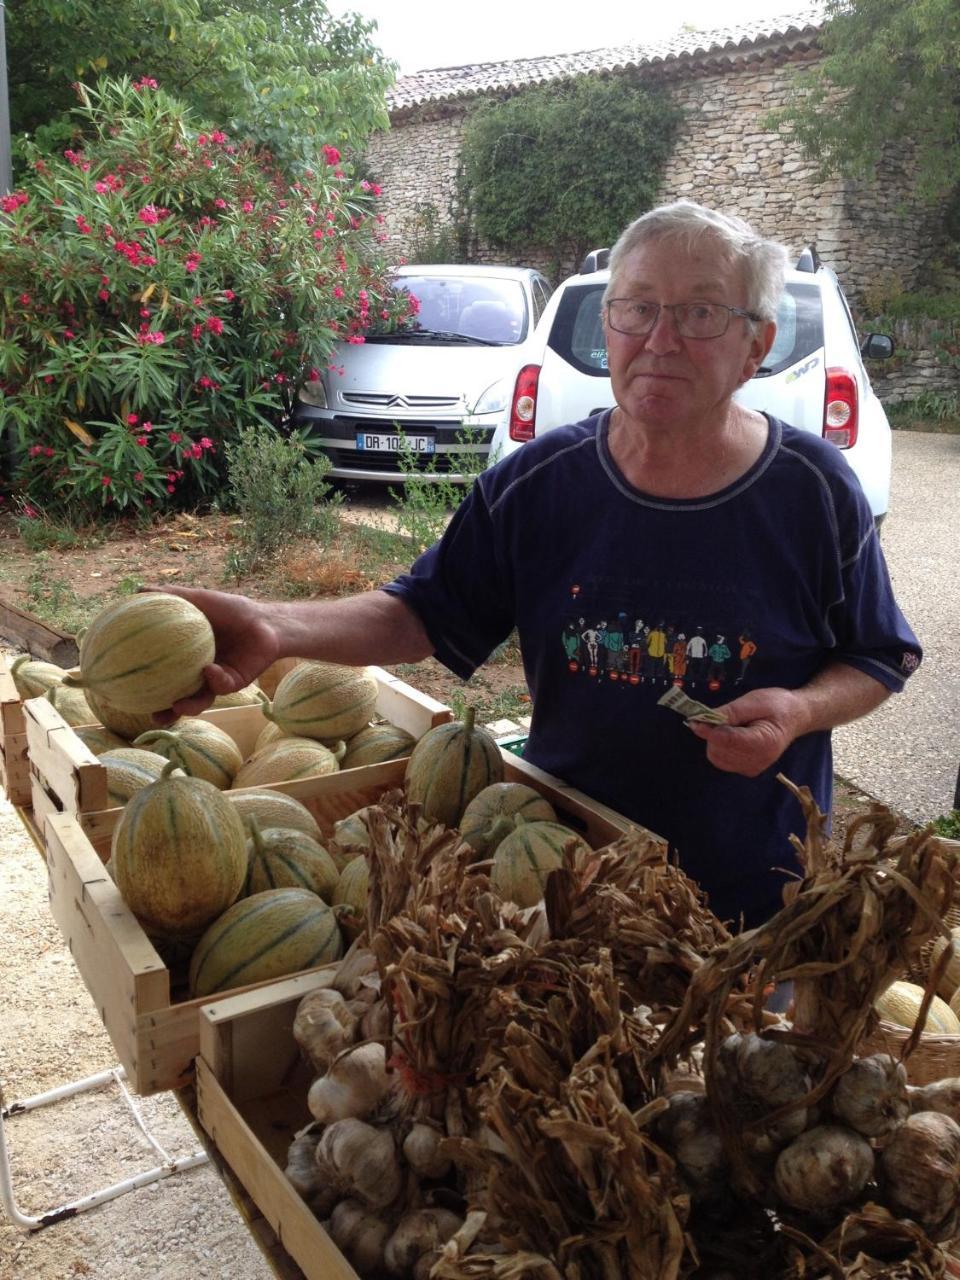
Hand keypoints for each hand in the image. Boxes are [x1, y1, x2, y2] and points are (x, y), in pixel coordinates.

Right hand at [141, 586, 280, 720]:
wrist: (265, 620)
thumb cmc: (230, 610)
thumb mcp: (198, 601)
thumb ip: (170, 596)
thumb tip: (137, 590)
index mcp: (184, 658)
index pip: (159, 675)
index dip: (142, 684)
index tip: (123, 689)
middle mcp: (197, 674)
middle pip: (176, 698)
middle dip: (164, 711)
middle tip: (151, 715)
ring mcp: (215, 681)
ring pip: (199, 701)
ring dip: (187, 707)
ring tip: (176, 706)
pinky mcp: (234, 684)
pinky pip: (221, 685)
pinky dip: (214, 679)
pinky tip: (209, 670)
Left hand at [684, 687, 807, 777]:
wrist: (795, 717)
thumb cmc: (777, 705)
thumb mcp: (753, 701)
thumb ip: (727, 713)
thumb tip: (698, 721)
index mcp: (763, 743)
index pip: (724, 741)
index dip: (708, 728)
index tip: (699, 716)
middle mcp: (758, 761)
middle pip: (717, 750)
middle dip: (714, 733)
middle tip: (726, 718)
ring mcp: (753, 768)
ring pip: (717, 757)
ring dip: (716, 740)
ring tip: (734, 726)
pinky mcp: (748, 769)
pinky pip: (722, 760)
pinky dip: (721, 747)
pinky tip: (733, 736)